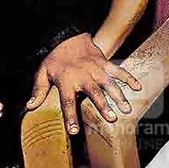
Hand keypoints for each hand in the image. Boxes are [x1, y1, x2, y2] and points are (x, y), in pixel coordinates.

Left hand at [26, 33, 140, 133]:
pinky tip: (138, 87)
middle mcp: (83, 76)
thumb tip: (30, 107)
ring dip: (119, 96)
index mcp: (66, 81)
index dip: (71, 117)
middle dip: (103, 106)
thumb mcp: (43, 73)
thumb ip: (38, 90)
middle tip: (112, 118)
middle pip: (94, 93)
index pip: (68, 102)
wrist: (68, 36)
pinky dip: (129, 78)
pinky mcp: (105, 63)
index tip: (74, 131)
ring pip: (109, 84)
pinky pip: (119, 70)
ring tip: (126, 109)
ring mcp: (96, 69)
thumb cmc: (55, 58)